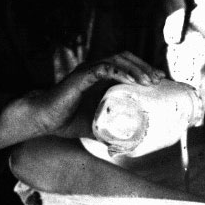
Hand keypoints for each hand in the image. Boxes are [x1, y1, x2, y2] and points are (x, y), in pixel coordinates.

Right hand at [28, 51, 163, 137]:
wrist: (44, 120)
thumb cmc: (67, 121)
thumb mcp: (96, 127)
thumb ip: (110, 133)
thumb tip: (125, 146)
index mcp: (101, 77)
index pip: (127, 65)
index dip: (145, 69)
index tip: (160, 80)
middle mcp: (95, 69)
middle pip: (126, 58)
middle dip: (144, 67)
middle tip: (158, 80)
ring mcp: (88, 70)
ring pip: (117, 60)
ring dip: (136, 68)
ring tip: (149, 81)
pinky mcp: (81, 76)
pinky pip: (104, 68)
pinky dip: (120, 72)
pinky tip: (132, 81)